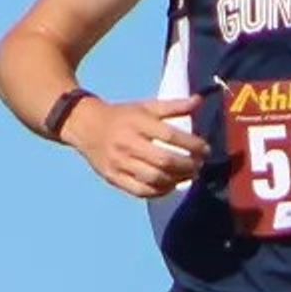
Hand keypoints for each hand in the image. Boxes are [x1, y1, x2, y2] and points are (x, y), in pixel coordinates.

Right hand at [60, 95, 207, 199]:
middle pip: (164, 161)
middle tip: (198, 165)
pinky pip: (141, 191)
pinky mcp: (113, 177)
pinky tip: (170, 184)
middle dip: (188, 165)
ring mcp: (119, 163)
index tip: (206, 149)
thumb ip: (173, 106)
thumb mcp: (145, 106)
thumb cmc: (122, 116)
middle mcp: (127, 143)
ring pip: (154, 178)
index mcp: (137, 123)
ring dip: (177, 180)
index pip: (170, 136)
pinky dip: (160, 191)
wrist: (84, 126)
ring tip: (188, 175)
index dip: (193, 144)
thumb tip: (199, 100)